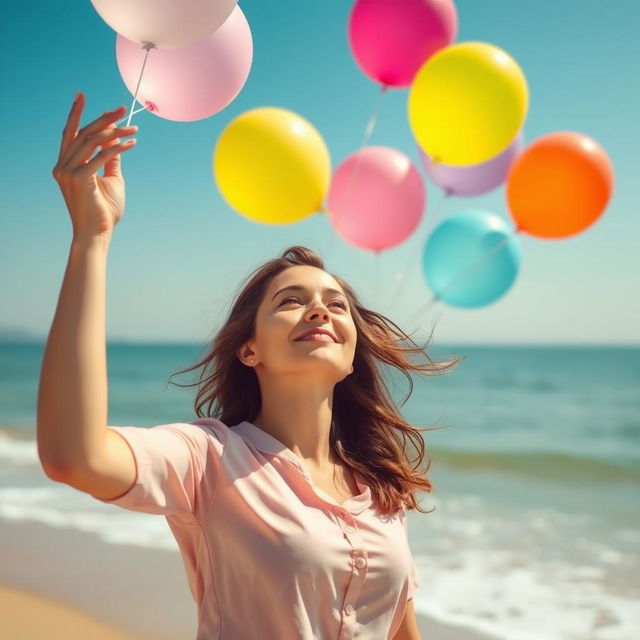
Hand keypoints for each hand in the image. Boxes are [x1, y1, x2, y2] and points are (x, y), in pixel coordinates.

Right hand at [52, 92, 137, 241]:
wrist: (97, 233)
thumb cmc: (104, 211)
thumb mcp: (111, 180)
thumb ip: (110, 160)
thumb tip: (116, 141)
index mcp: (65, 165)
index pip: (71, 134)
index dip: (76, 114)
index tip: (82, 96)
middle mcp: (62, 166)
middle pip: (83, 133)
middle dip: (103, 118)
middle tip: (121, 109)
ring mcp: (67, 172)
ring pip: (92, 142)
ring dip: (115, 132)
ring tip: (133, 128)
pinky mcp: (78, 178)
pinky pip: (101, 155)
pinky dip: (118, 147)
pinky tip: (132, 143)